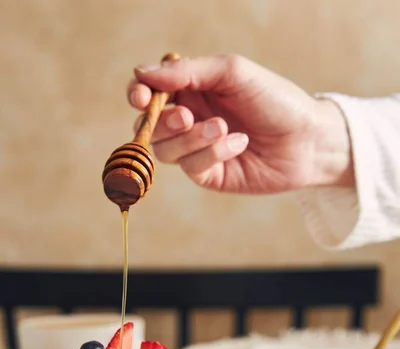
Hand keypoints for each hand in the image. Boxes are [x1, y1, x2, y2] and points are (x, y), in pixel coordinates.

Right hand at [127, 54, 353, 194]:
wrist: (308, 139)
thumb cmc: (275, 99)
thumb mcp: (232, 73)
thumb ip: (188, 72)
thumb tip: (141, 72)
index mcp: (192, 90)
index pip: (149, 92)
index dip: (138, 94)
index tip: (141, 96)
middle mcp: (190, 120)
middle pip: (150, 126)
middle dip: (162, 121)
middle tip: (185, 116)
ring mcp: (197, 150)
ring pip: (166, 150)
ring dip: (191, 139)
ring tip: (223, 128)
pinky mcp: (209, 175)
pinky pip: (191, 167)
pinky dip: (213, 153)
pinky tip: (239, 143)